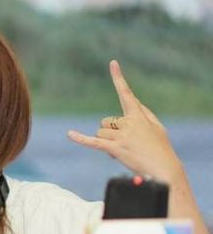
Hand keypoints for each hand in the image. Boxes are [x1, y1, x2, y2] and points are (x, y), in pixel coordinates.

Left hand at [67, 60, 181, 183]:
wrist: (164, 170)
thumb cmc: (160, 148)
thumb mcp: (156, 128)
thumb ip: (144, 113)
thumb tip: (134, 102)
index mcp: (138, 115)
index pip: (126, 93)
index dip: (118, 78)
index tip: (112, 63)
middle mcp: (128, 122)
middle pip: (106, 122)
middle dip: (111, 134)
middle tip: (128, 145)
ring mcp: (121, 135)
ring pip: (100, 133)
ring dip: (107, 143)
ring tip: (124, 151)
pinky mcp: (114, 148)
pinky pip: (93, 141)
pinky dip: (80, 138)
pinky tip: (69, 134)